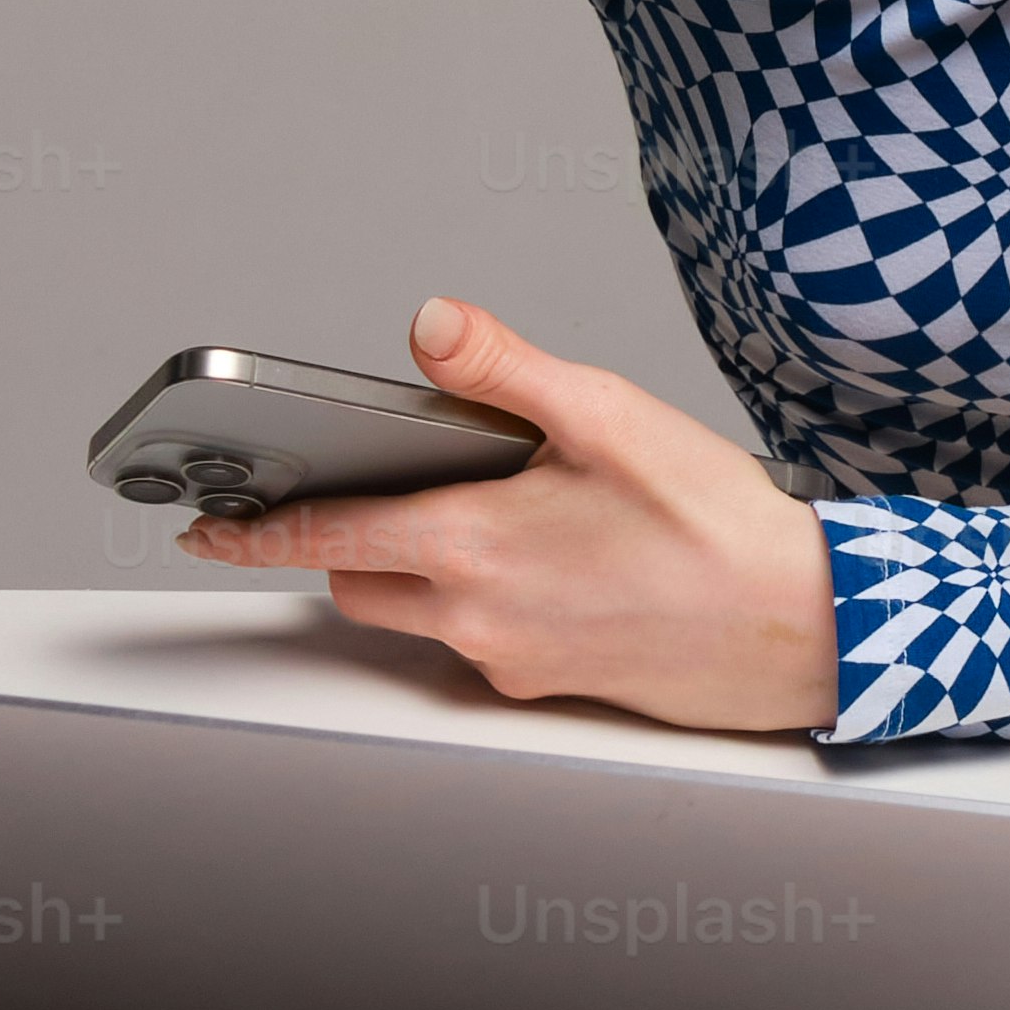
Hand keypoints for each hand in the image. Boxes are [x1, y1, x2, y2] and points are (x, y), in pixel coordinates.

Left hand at [186, 297, 843, 737]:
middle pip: (360, 583)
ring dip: (421, 572)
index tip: (204, 522)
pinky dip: (488, 601)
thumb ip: (502, 369)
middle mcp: (479, 617)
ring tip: (494, 516)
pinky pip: (485, 642)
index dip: (252, 530)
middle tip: (374, 492)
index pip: (325, 536)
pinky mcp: (554, 685)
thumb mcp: (608, 415)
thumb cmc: (719, 526)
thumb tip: (428, 324)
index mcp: (474, 544)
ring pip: (421, 617)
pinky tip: (560, 563)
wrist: (806, 628)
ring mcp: (514, 660)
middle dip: (347, 541)